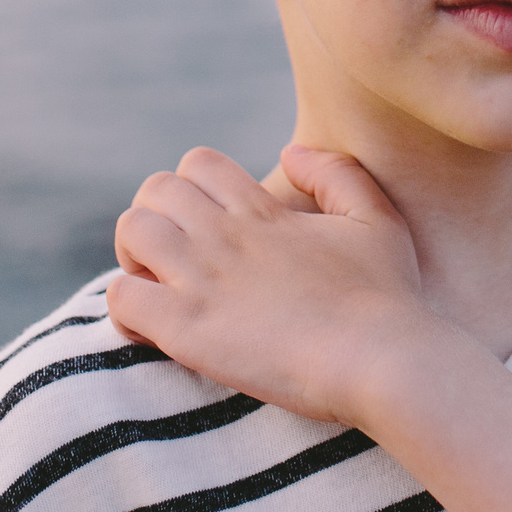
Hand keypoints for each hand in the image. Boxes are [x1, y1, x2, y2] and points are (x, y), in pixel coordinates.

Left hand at [107, 145, 452, 424]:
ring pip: (131, 233)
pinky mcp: (187, 329)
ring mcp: (203, 279)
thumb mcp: (376, 219)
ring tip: (158, 289)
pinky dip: (126, 311)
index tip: (207, 227)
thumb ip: (336, 174)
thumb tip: (290, 151)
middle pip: (154, 190)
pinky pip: (122, 297)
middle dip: (155, 218)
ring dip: (134, 258)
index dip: (193, 190)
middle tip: (174, 260)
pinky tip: (151, 331)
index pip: (198, 164)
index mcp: (263, 211)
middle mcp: (225, 235)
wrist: (383, 360)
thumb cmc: (388, 298)